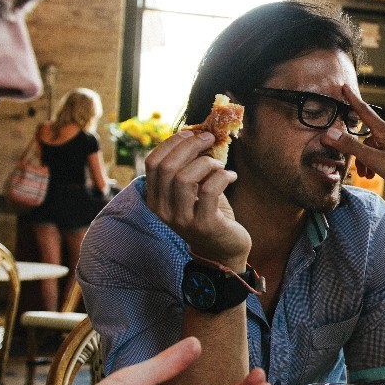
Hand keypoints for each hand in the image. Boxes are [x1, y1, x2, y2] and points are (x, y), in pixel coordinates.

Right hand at [145, 129, 250, 268]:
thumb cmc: (208, 214)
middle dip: (190, 146)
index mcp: (155, 199)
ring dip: (206, 163)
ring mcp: (181, 219)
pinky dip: (222, 176)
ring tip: (219, 165)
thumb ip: (189, 168)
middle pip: (167, 167)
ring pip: (184, 178)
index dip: (171, 143)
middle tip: (209, 139)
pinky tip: (231, 176)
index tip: (191, 133)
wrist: (223, 250)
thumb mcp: (193, 190)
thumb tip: (197, 135)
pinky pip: (209, 189)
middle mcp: (162, 210)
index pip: (152, 163)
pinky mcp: (203, 225)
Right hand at [323, 86, 384, 188]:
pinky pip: (384, 153)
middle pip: (367, 136)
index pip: (364, 110)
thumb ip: (351, 146)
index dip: (352, 99)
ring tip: (367, 175)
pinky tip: (377, 174)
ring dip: (367, 160)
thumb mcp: (372, 158)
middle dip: (358, 150)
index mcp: (384, 130)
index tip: (345, 86)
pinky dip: (377, 162)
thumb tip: (329, 134)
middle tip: (357, 167)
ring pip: (375, 146)